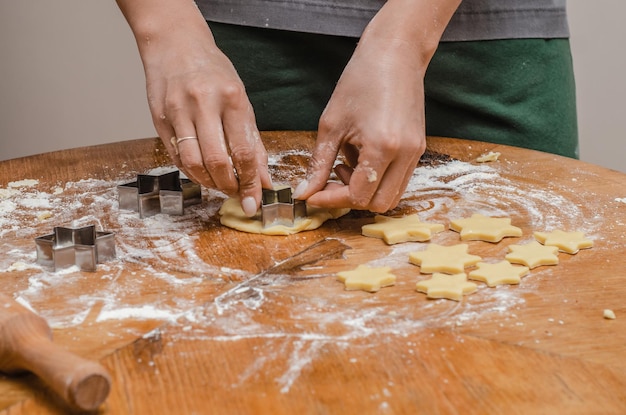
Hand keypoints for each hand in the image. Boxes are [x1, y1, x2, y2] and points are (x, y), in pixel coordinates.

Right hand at [133, 14, 270, 215]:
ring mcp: (178, 111)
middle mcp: (203, 103)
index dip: (250, 182)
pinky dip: (191, 170)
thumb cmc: (213, 72)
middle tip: (236, 194)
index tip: (254, 200)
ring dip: (208, 182)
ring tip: (219, 184)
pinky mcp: (159, 119)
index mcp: (231, 97)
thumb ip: (252, 141)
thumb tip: (262, 179)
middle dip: (229, 186)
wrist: (175, 44)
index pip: (243, 151)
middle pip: (217, 161)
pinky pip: (176, 156)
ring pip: (193, 163)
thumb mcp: (240, 100)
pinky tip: (201, 171)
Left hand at [293, 36, 426, 211]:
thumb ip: (318, 164)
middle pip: (379, 204)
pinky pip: (398, 180)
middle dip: (350, 199)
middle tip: (329, 183)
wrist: (396, 54)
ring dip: (365, 191)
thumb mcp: (331, 125)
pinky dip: (377, 179)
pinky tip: (360, 157)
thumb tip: (305, 193)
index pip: (358, 196)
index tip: (313, 196)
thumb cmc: (360, 81)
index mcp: (382, 147)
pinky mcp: (418, 148)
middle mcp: (405, 154)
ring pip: (391, 196)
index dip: (332, 200)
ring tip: (345, 165)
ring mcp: (416, 152)